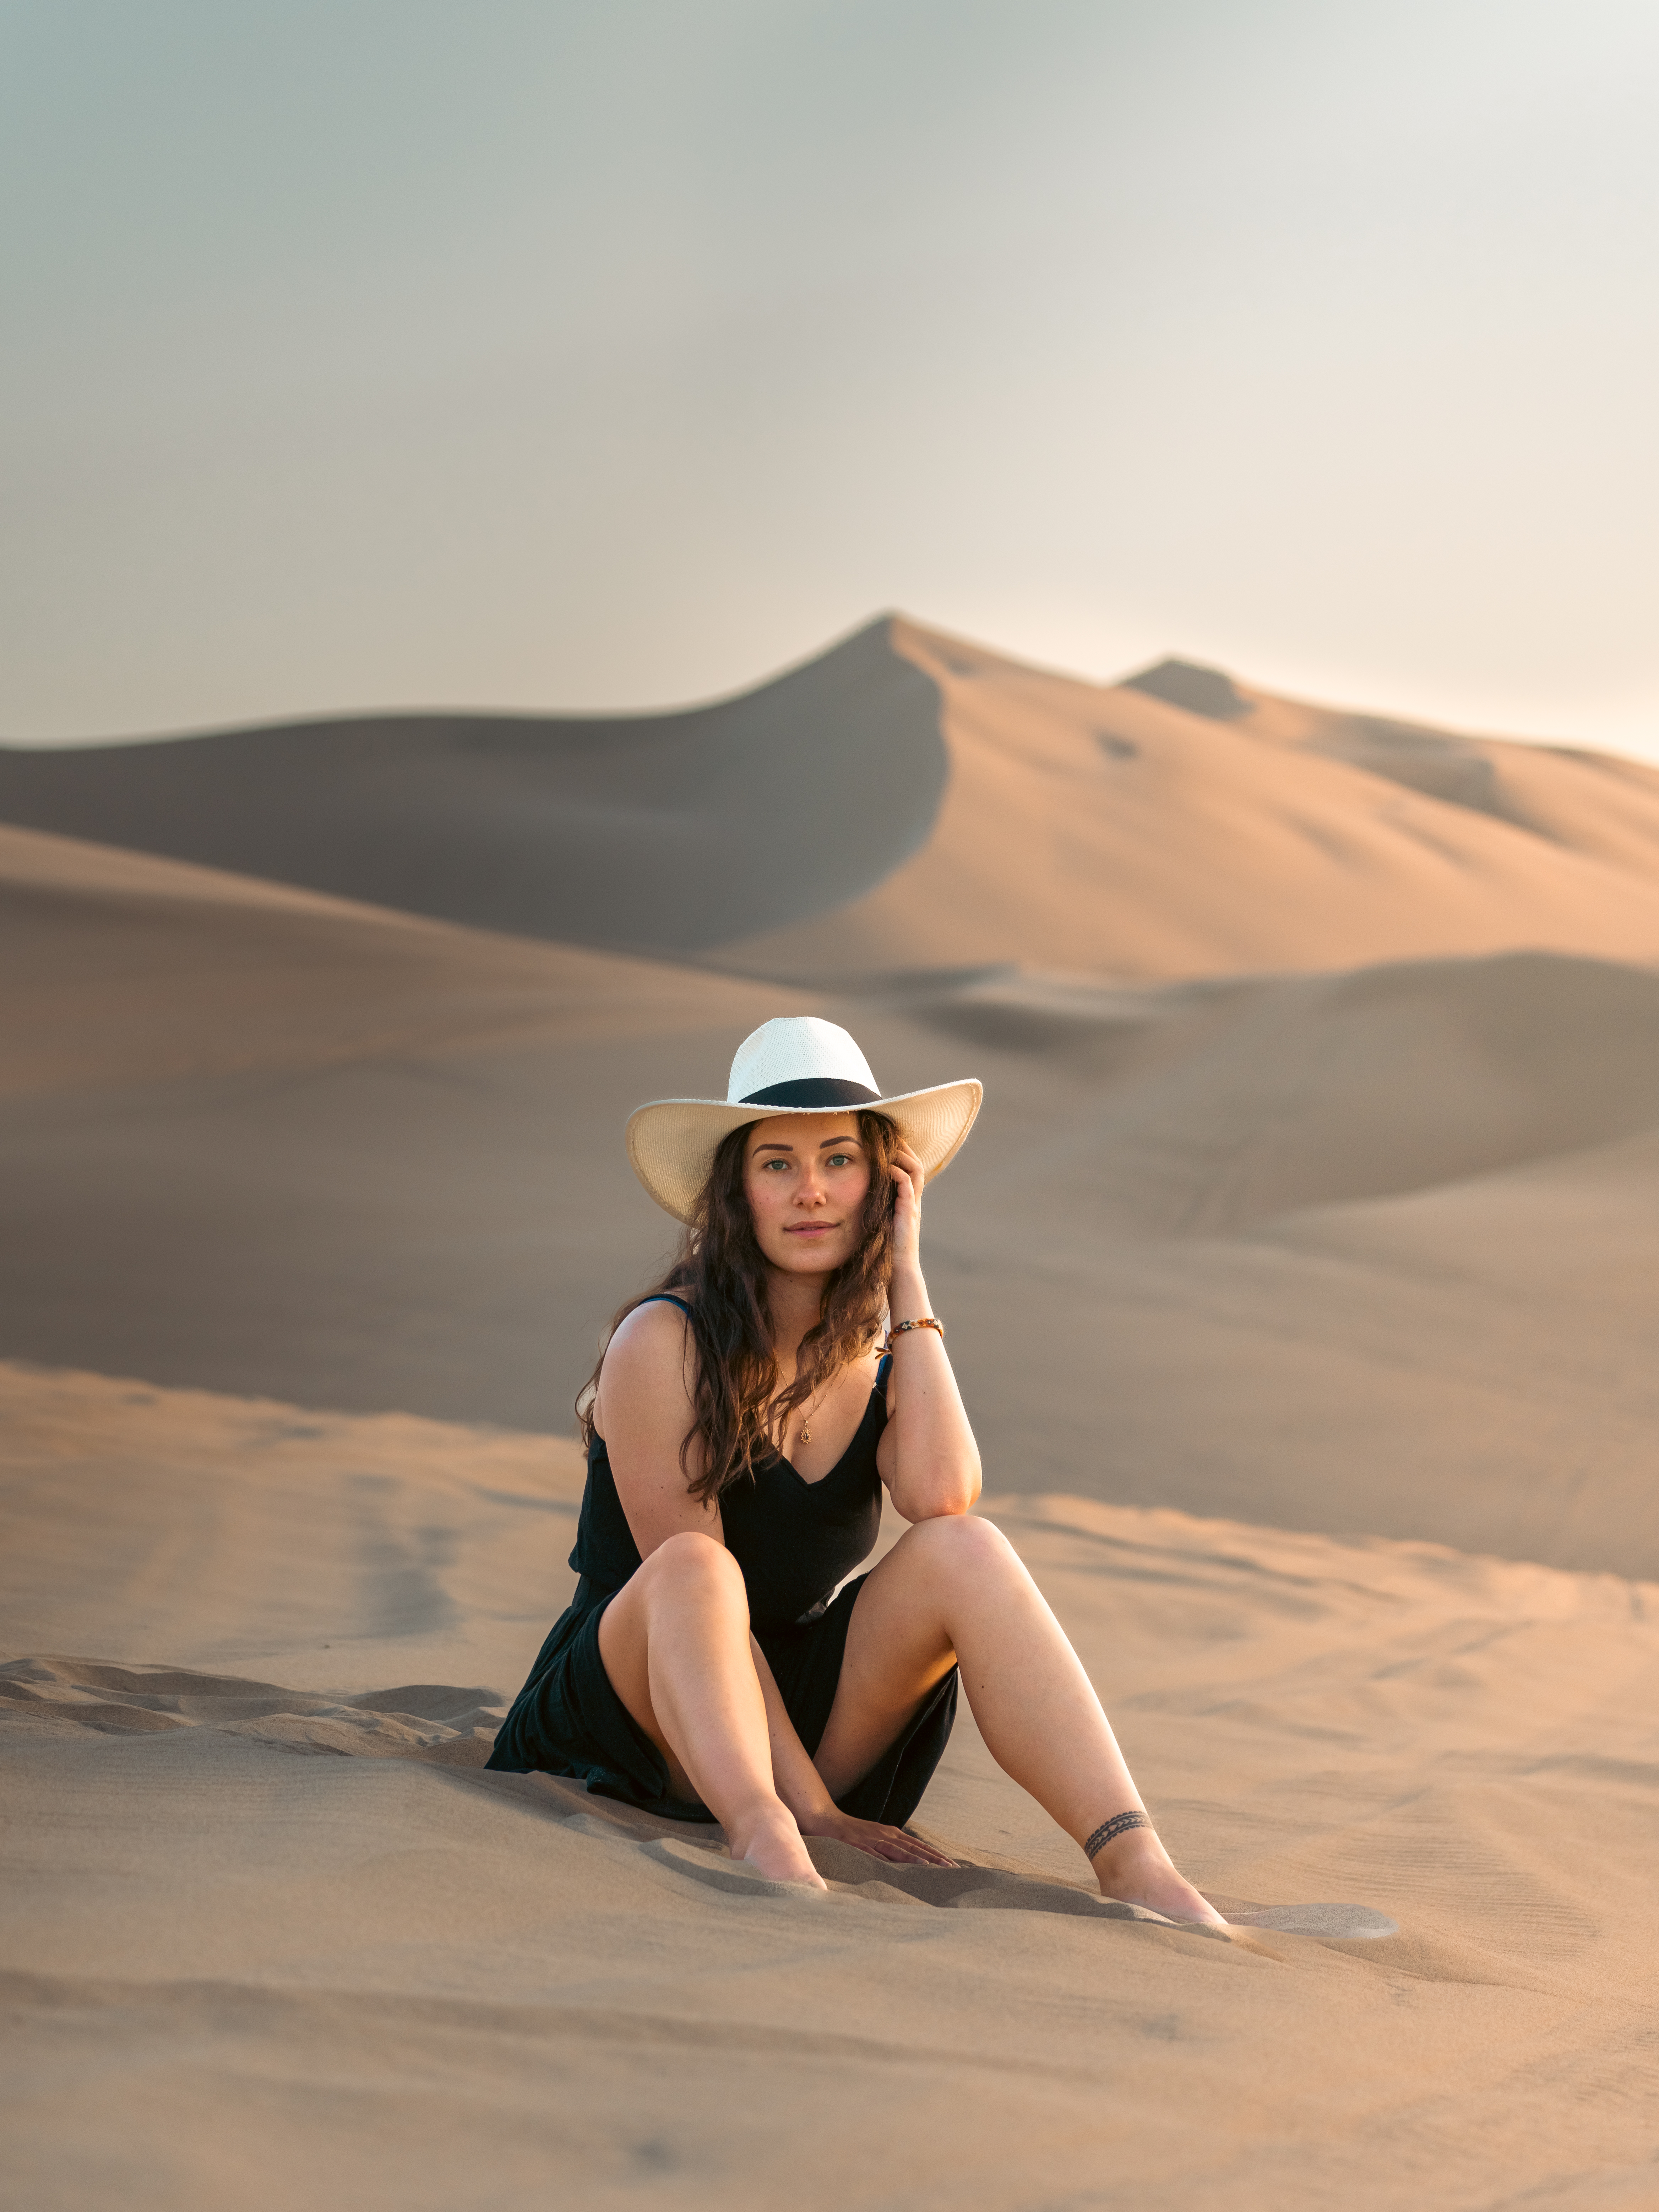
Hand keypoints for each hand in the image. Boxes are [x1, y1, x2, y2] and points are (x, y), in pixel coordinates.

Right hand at [797, 1806, 955, 1867]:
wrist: (825, 1819)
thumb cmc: (850, 1832)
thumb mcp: (873, 1839)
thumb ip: (888, 1848)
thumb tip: (905, 1862)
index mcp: (890, 1834)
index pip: (917, 1846)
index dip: (935, 1855)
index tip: (952, 1865)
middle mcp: (885, 1835)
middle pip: (914, 1849)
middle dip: (934, 1859)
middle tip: (953, 1869)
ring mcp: (872, 1840)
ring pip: (900, 1851)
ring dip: (919, 1860)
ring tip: (936, 1868)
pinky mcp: (859, 1846)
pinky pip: (878, 1855)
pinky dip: (892, 1861)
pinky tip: (899, 1866)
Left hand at [889, 1139, 924, 1280]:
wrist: (899, 1269)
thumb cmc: (887, 1249)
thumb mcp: (882, 1221)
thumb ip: (878, 1208)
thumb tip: (862, 1195)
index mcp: (907, 1201)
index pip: (910, 1169)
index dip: (902, 1153)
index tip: (889, 1140)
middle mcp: (913, 1200)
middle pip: (916, 1164)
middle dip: (905, 1148)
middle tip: (892, 1135)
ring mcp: (913, 1206)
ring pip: (915, 1171)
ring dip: (903, 1156)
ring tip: (890, 1146)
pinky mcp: (908, 1213)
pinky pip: (907, 1187)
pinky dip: (898, 1174)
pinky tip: (888, 1167)